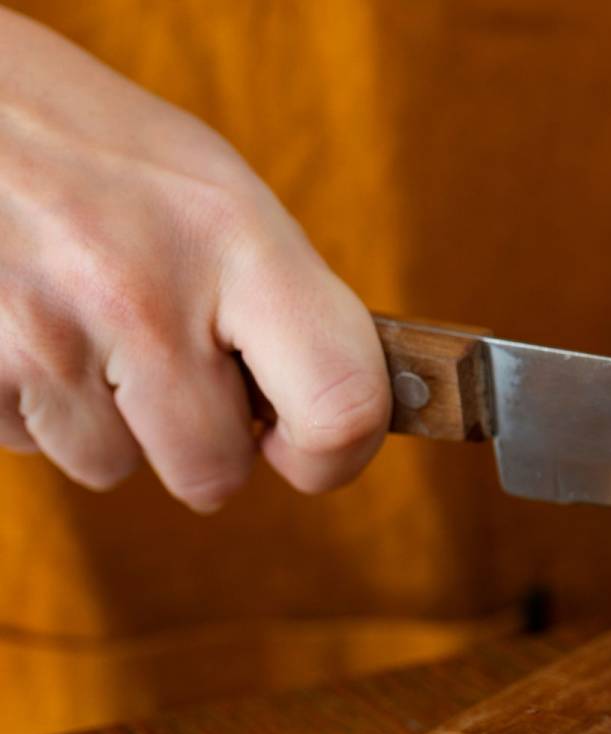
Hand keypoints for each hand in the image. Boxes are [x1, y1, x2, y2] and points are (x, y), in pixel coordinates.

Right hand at [0, 11, 387, 510]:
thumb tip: (338, 424)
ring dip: (102, 420)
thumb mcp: (213, 191)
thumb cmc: (91, 146)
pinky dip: (30, 403)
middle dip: (198, 441)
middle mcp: (147, 293)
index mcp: (238, 240)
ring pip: (110, 466)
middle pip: (214, 473)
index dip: (333, 456)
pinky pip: (25, 445)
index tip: (300, 446)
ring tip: (79, 320)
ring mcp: (47, 332)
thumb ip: (279, 304)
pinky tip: (25, 323)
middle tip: (168, 365)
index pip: (342, 406)